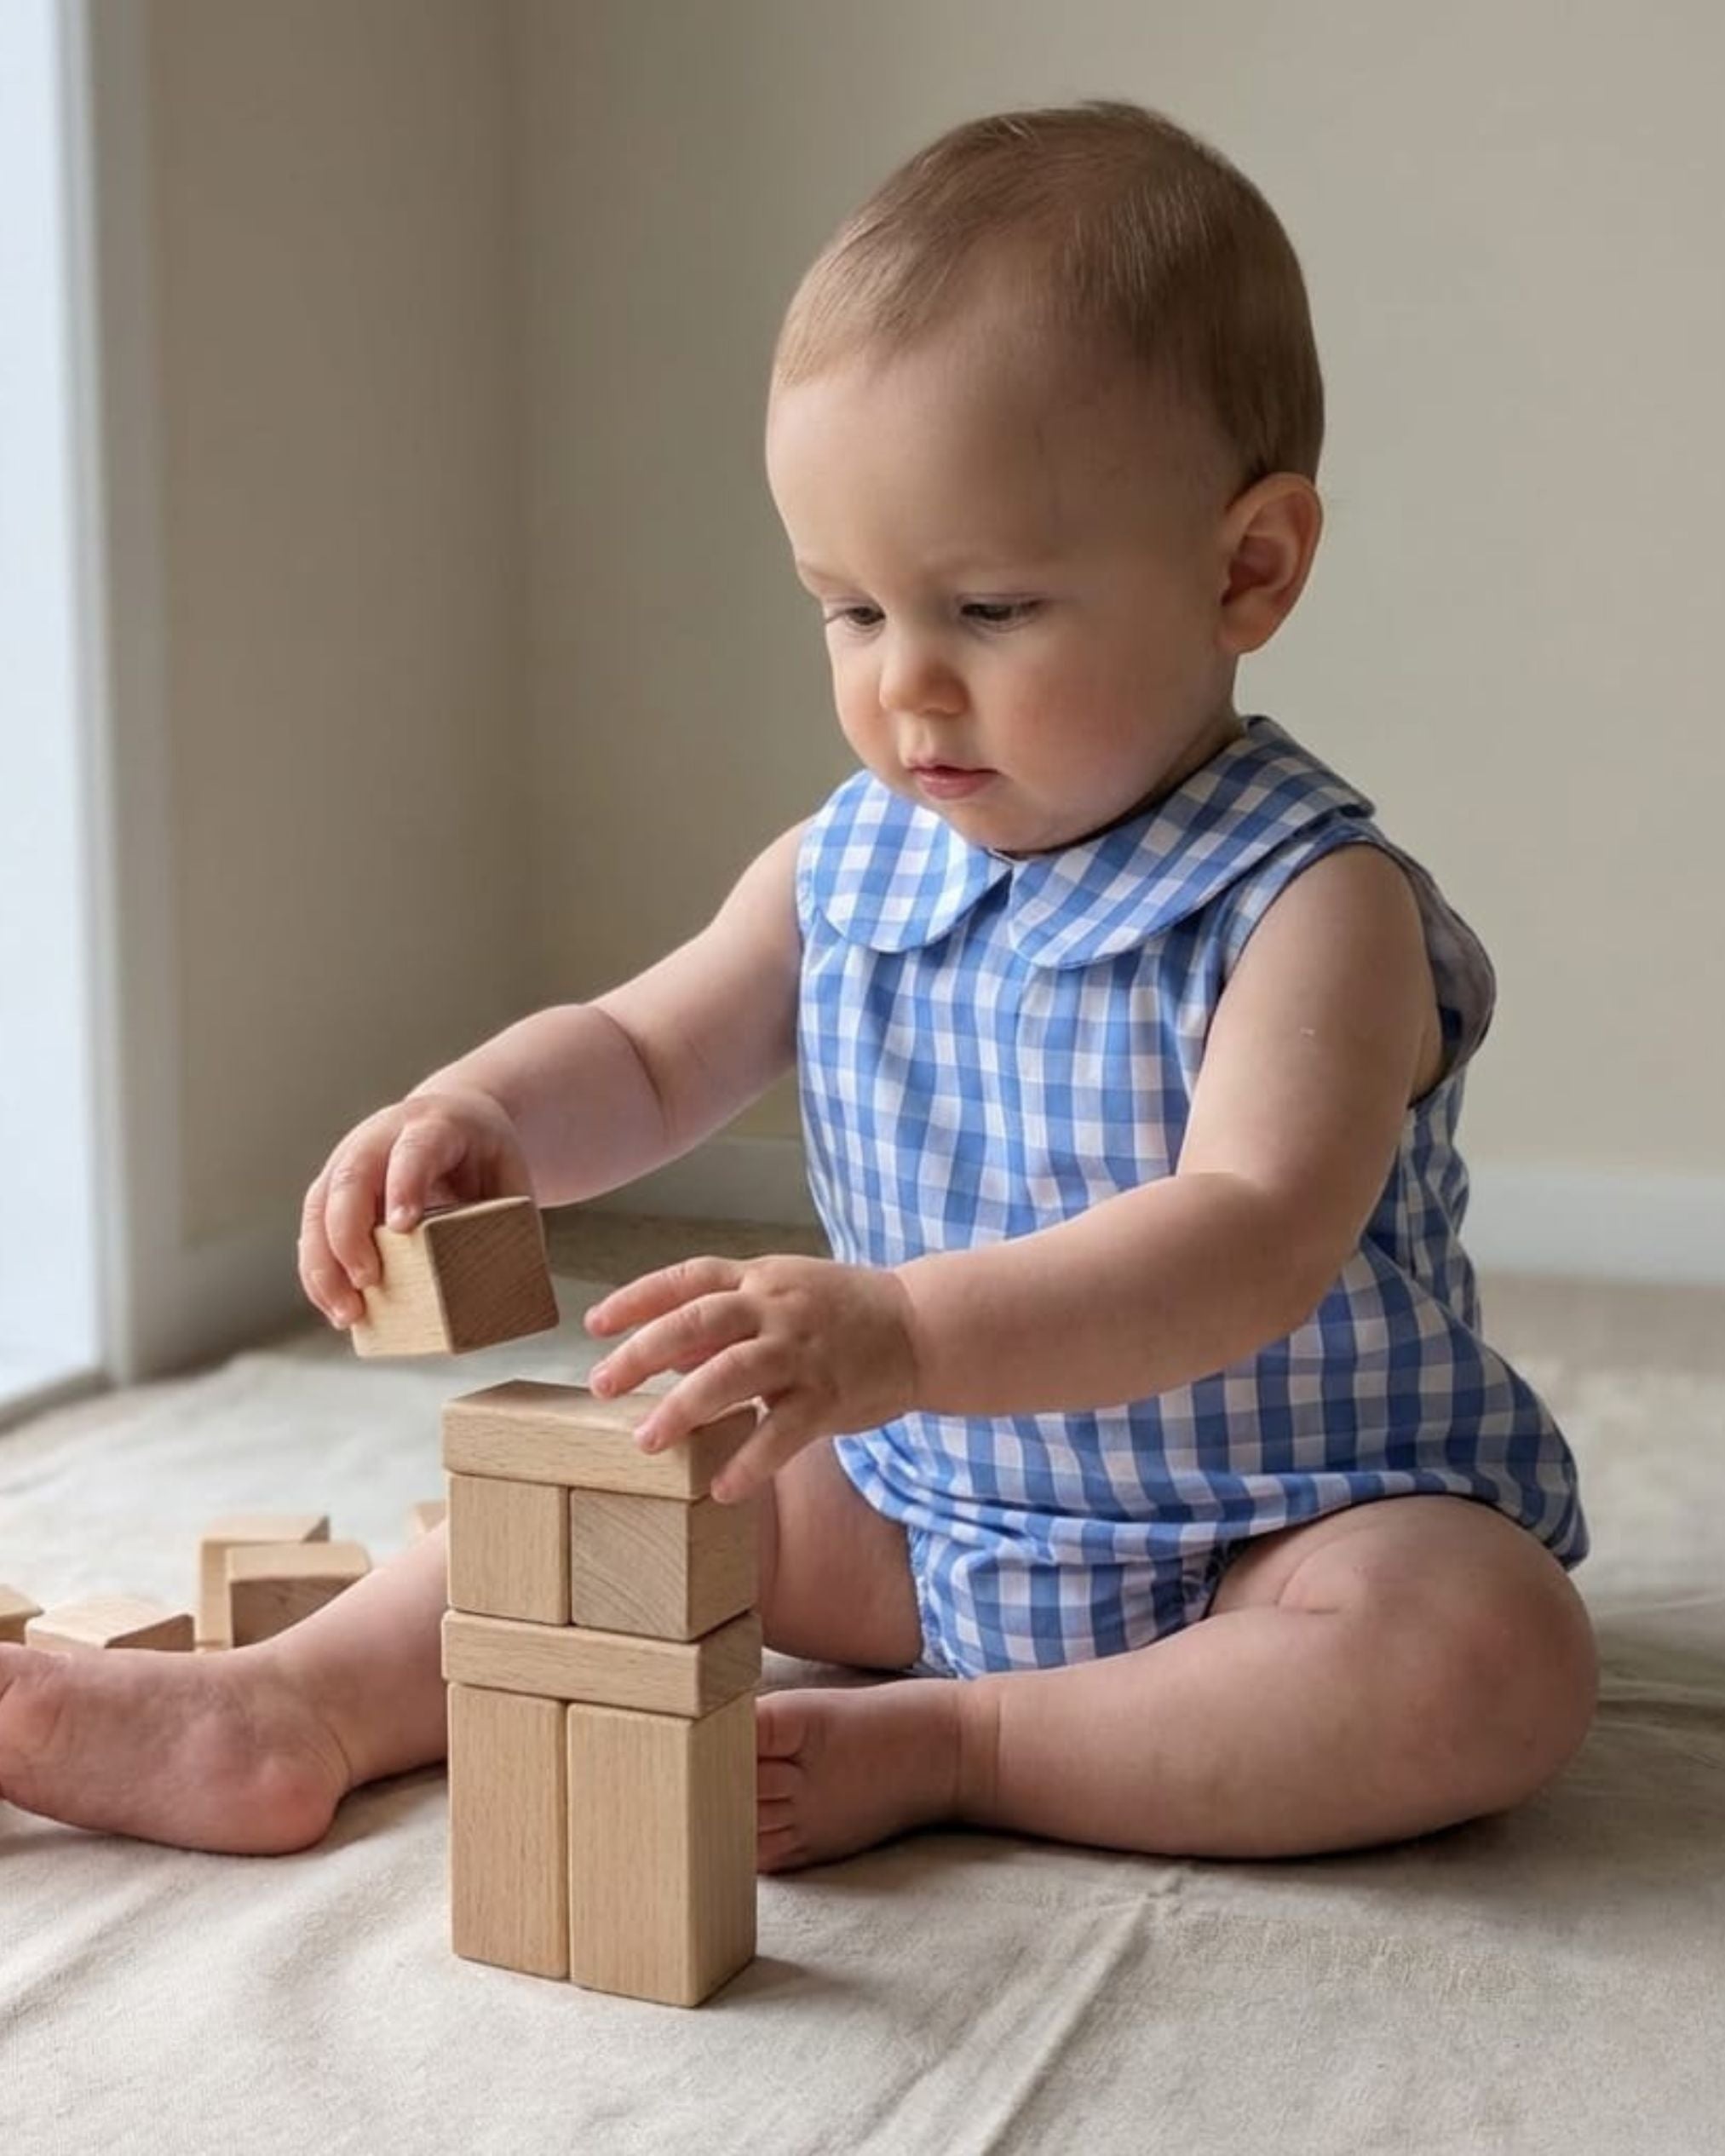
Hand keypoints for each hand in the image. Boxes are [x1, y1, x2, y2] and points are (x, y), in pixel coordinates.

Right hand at [297, 1085, 532, 1328]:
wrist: (454, 1117)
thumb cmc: (483, 1154)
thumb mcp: (509, 1173)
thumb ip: (511, 1219)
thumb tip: (513, 1288)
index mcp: (434, 1125)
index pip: (414, 1149)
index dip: (405, 1184)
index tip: (403, 1226)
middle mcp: (381, 1137)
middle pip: (351, 1178)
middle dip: (351, 1233)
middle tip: (368, 1282)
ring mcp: (349, 1160)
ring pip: (320, 1206)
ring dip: (324, 1263)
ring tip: (345, 1313)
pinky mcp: (331, 1189)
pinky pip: (313, 1229)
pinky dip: (319, 1271)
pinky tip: (334, 1305)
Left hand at [583, 1254, 920, 1502]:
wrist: (921, 1325)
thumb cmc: (841, 1312)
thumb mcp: (780, 1296)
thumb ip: (723, 1320)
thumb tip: (660, 1351)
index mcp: (759, 1279)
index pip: (688, 1279)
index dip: (637, 1298)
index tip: (593, 1324)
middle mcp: (776, 1308)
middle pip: (699, 1321)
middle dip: (643, 1352)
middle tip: (602, 1385)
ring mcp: (803, 1351)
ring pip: (733, 1373)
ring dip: (684, 1407)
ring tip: (647, 1441)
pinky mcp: (830, 1395)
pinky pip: (784, 1431)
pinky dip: (751, 1461)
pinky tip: (723, 1488)